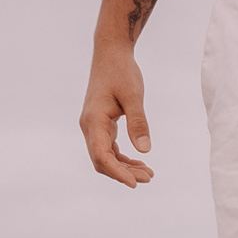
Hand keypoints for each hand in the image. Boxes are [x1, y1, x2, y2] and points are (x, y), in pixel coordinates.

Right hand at [81, 44, 154, 186]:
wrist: (111, 53)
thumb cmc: (121, 71)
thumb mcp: (133, 96)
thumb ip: (138, 123)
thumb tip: (145, 150)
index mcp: (94, 120)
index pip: (102, 156)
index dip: (118, 173)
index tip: (136, 183)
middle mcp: (89, 126)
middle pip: (102, 160)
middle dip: (123, 173)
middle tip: (149, 178)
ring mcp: (93, 126)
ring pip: (105, 156)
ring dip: (125, 167)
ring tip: (148, 174)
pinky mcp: (101, 124)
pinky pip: (109, 148)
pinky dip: (122, 158)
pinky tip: (140, 162)